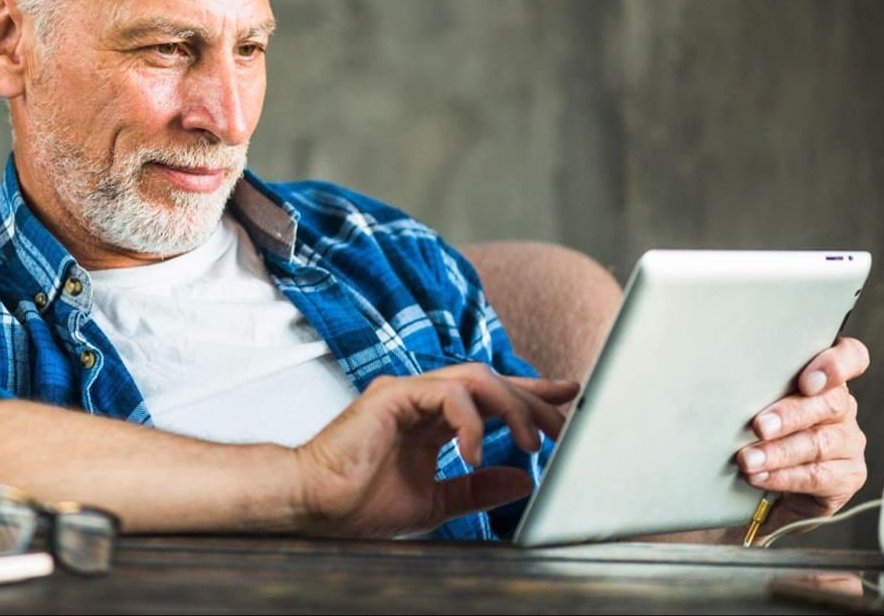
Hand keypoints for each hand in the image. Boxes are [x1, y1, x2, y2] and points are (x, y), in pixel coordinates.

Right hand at [292, 364, 578, 537]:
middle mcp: (420, 397)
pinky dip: (470, 421)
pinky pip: (446, 394)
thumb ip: (475, 488)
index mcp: (429, 419)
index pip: (489, 397)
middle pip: (490, 380)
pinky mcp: (392, 395)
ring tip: (531, 442)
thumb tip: (521, 479)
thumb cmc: (358, 502)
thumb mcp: (434, 501)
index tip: (568, 395)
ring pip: (474, 379)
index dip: (530, 393)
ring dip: (511, 407)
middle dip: (533, 399)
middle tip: (563, 425)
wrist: (315, 504)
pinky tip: (477, 452)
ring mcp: (406, 392)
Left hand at [736, 336, 869, 532]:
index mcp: (825, 379)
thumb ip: (755, 388)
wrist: (777, 484)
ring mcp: (848, 441)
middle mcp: (842, 407)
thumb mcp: (757, 402)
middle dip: (790, 415)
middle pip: (830, 403)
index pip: (852, 358)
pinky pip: (817, 475)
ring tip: (748, 460)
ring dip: (778, 452)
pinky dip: (784, 477)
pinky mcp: (848, 475)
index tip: (808, 380)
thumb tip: (719, 385)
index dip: (836, 364)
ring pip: (819, 443)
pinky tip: (760, 477)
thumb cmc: (762, 429)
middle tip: (759, 426)